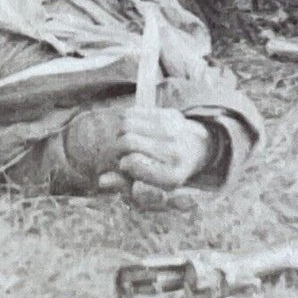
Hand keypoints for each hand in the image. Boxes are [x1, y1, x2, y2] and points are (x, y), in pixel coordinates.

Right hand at [98, 107, 214, 208]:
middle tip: (121, 152)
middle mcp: (175, 152)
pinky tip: (134, 129)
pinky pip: (133, 112)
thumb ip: (124, 185)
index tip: (125, 165)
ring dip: (120, 132)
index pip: (132, 162)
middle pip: (127, 141)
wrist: (196, 149)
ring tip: (127, 140)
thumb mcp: (148, 186)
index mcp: (171, 177)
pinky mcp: (170, 114)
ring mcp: (174, 130)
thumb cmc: (165, 171)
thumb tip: (102, 181)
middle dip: (117, 147)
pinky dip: (126, 120)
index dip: (123, 163)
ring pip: (126, 123)